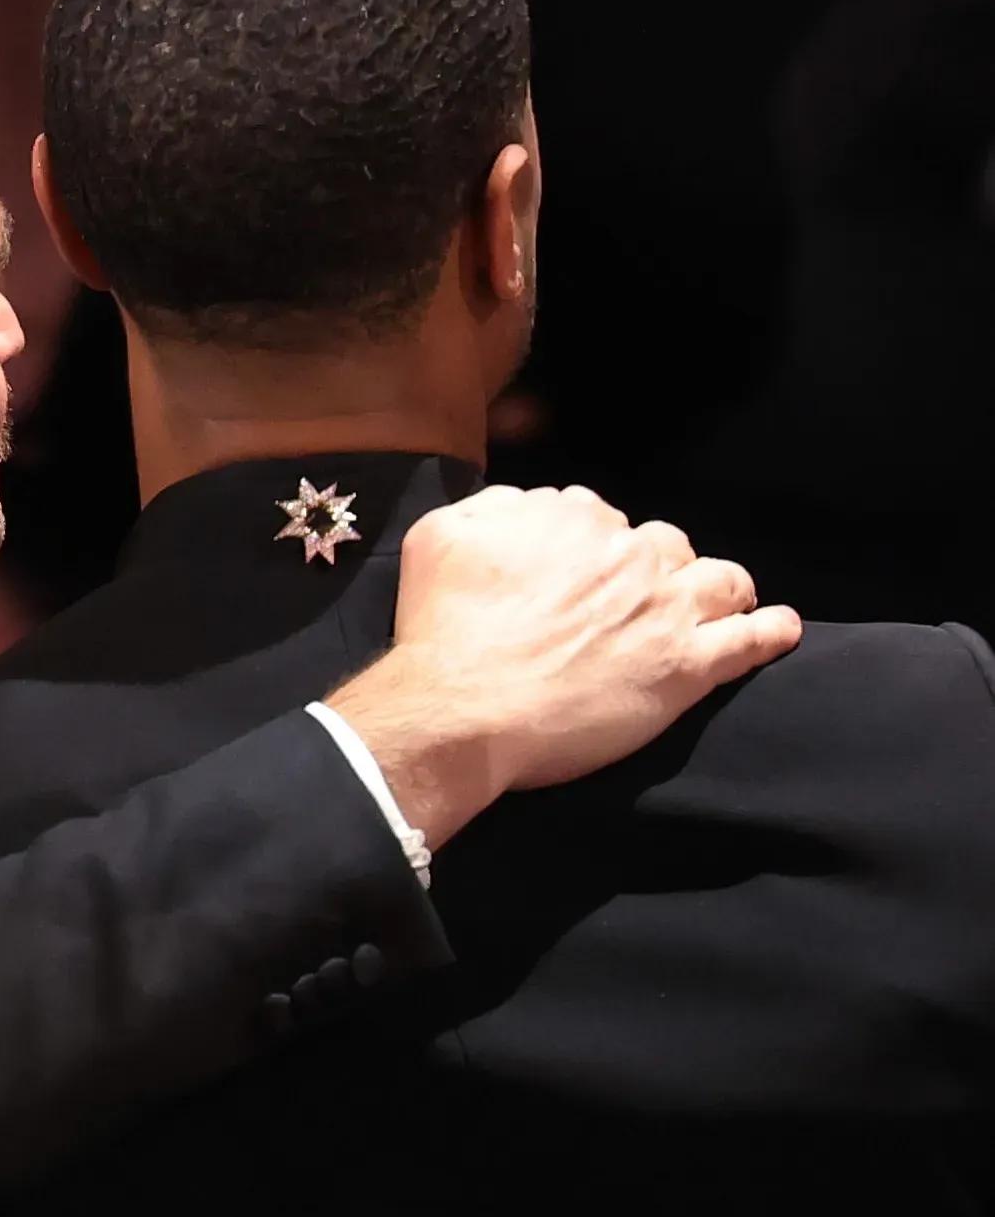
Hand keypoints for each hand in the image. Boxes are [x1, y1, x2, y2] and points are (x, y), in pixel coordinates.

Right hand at [327, 485, 799, 847]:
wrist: (464, 710)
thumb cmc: (444, 630)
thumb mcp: (439, 538)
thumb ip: (490, 508)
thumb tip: (525, 506)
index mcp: (574, 520)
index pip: (597, 516)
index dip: (587, 546)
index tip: (574, 576)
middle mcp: (629, 555)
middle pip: (662, 544)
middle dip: (652, 565)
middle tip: (626, 604)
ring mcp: (665, 610)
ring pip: (717, 578)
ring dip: (716, 587)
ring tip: (716, 604)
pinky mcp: (687, 668)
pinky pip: (749, 640)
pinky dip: (769, 630)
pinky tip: (779, 627)